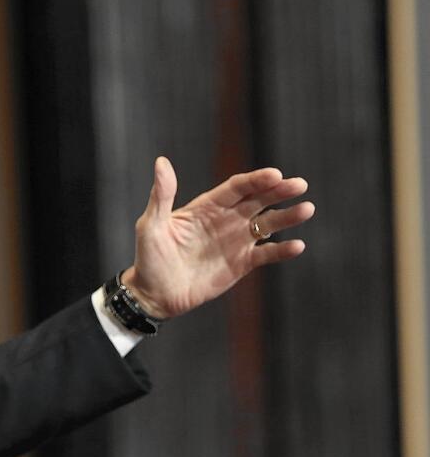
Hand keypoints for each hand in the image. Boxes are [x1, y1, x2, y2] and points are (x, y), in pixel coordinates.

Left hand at [121, 156, 314, 319]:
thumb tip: (161, 162)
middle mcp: (226, 220)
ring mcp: (236, 241)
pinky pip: (267, 254)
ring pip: (268, 224)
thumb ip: (161, 195)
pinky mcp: (242, 264)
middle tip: (300, 185)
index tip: (275, 175)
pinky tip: (297, 246)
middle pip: (258, 200)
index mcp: (207, 207)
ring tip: (307, 209)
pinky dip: (282, 250)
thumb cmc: (149, 258)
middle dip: (279, 191)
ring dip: (287, 216)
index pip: (237, 187)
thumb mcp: (152, 225)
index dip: (256, 180)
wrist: (154, 294)